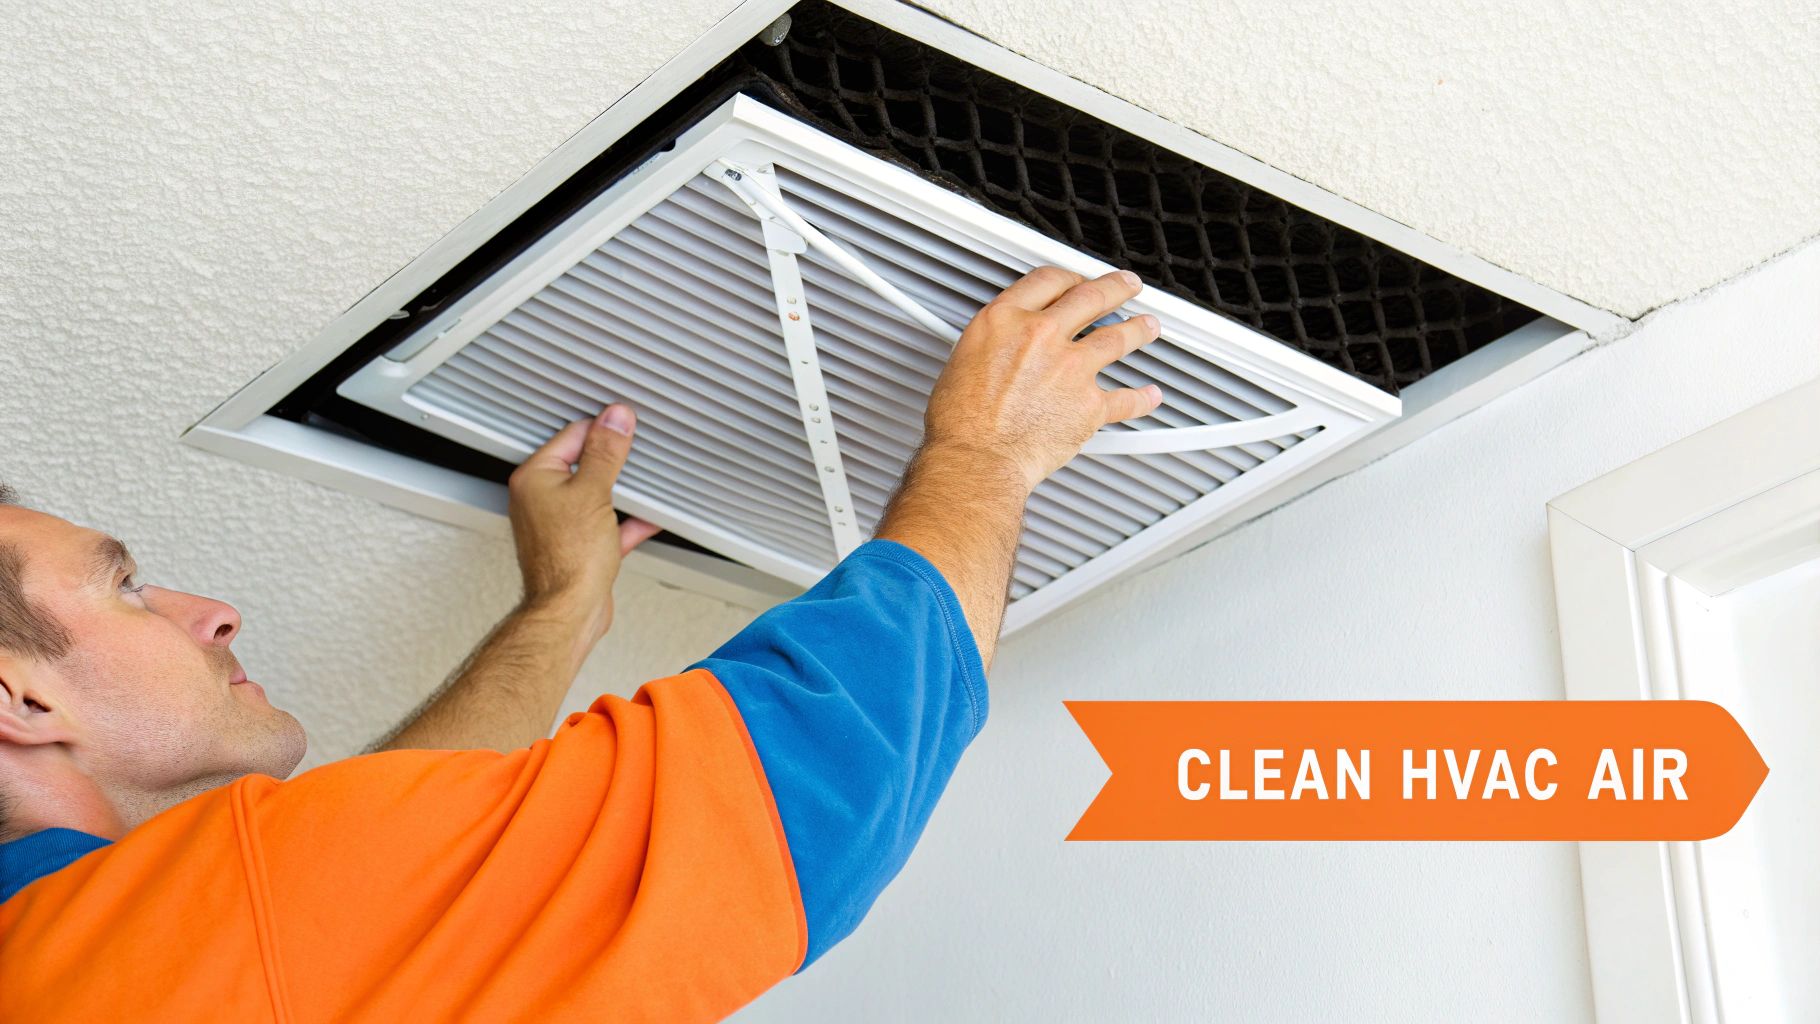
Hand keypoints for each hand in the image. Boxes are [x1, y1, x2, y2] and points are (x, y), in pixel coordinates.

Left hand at [506, 404, 659, 644]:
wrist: (570, 611)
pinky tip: (646, 520)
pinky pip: (604, 524)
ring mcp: (557, 523)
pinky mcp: (576, 545)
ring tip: (642, 488)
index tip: (625, 428)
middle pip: (583, 464)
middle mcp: (540, 498)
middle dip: (613, 461)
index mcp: (534, 478)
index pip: (571, 435)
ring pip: (595, 494)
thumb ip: (606, 453)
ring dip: (621, 492)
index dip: (602, 429)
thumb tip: (614, 419)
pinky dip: (625, 521)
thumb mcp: (594, 493)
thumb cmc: (569, 560)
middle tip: (634, 456)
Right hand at [922, 267, 1163, 492]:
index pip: (1047, 280)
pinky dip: (1142, 399)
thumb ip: (994, 343)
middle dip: (1115, 288)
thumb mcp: (962, 359)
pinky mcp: (1089, 404)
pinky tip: (1150, 395)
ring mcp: (1070, 368)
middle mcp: (1042, 336)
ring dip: (1138, 329)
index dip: (1069, 275)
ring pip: (1117, 338)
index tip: (1077, 279)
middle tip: (1126, 285)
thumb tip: (1003, 347)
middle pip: (1090, 297)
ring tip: (1148, 325)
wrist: (977, 458)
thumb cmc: (961, 421)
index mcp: (1006, 320)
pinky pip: (1125, 400)